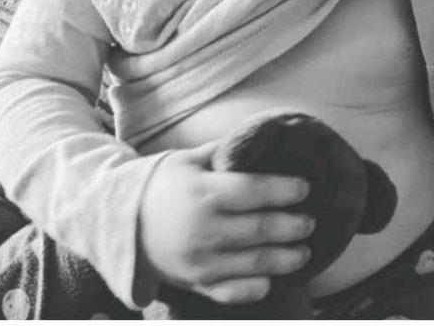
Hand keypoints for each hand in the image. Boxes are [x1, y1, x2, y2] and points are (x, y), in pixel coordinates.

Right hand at [138, 142, 313, 304]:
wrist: (123, 223)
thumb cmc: (160, 186)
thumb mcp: (186, 160)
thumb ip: (222, 152)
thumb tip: (257, 140)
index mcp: (203, 192)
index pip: (254, 190)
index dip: (284, 189)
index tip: (305, 188)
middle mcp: (204, 228)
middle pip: (261, 228)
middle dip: (293, 226)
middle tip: (310, 221)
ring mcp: (201, 260)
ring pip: (255, 263)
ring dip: (286, 258)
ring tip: (304, 251)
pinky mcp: (197, 284)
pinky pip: (234, 292)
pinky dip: (257, 287)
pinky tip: (272, 278)